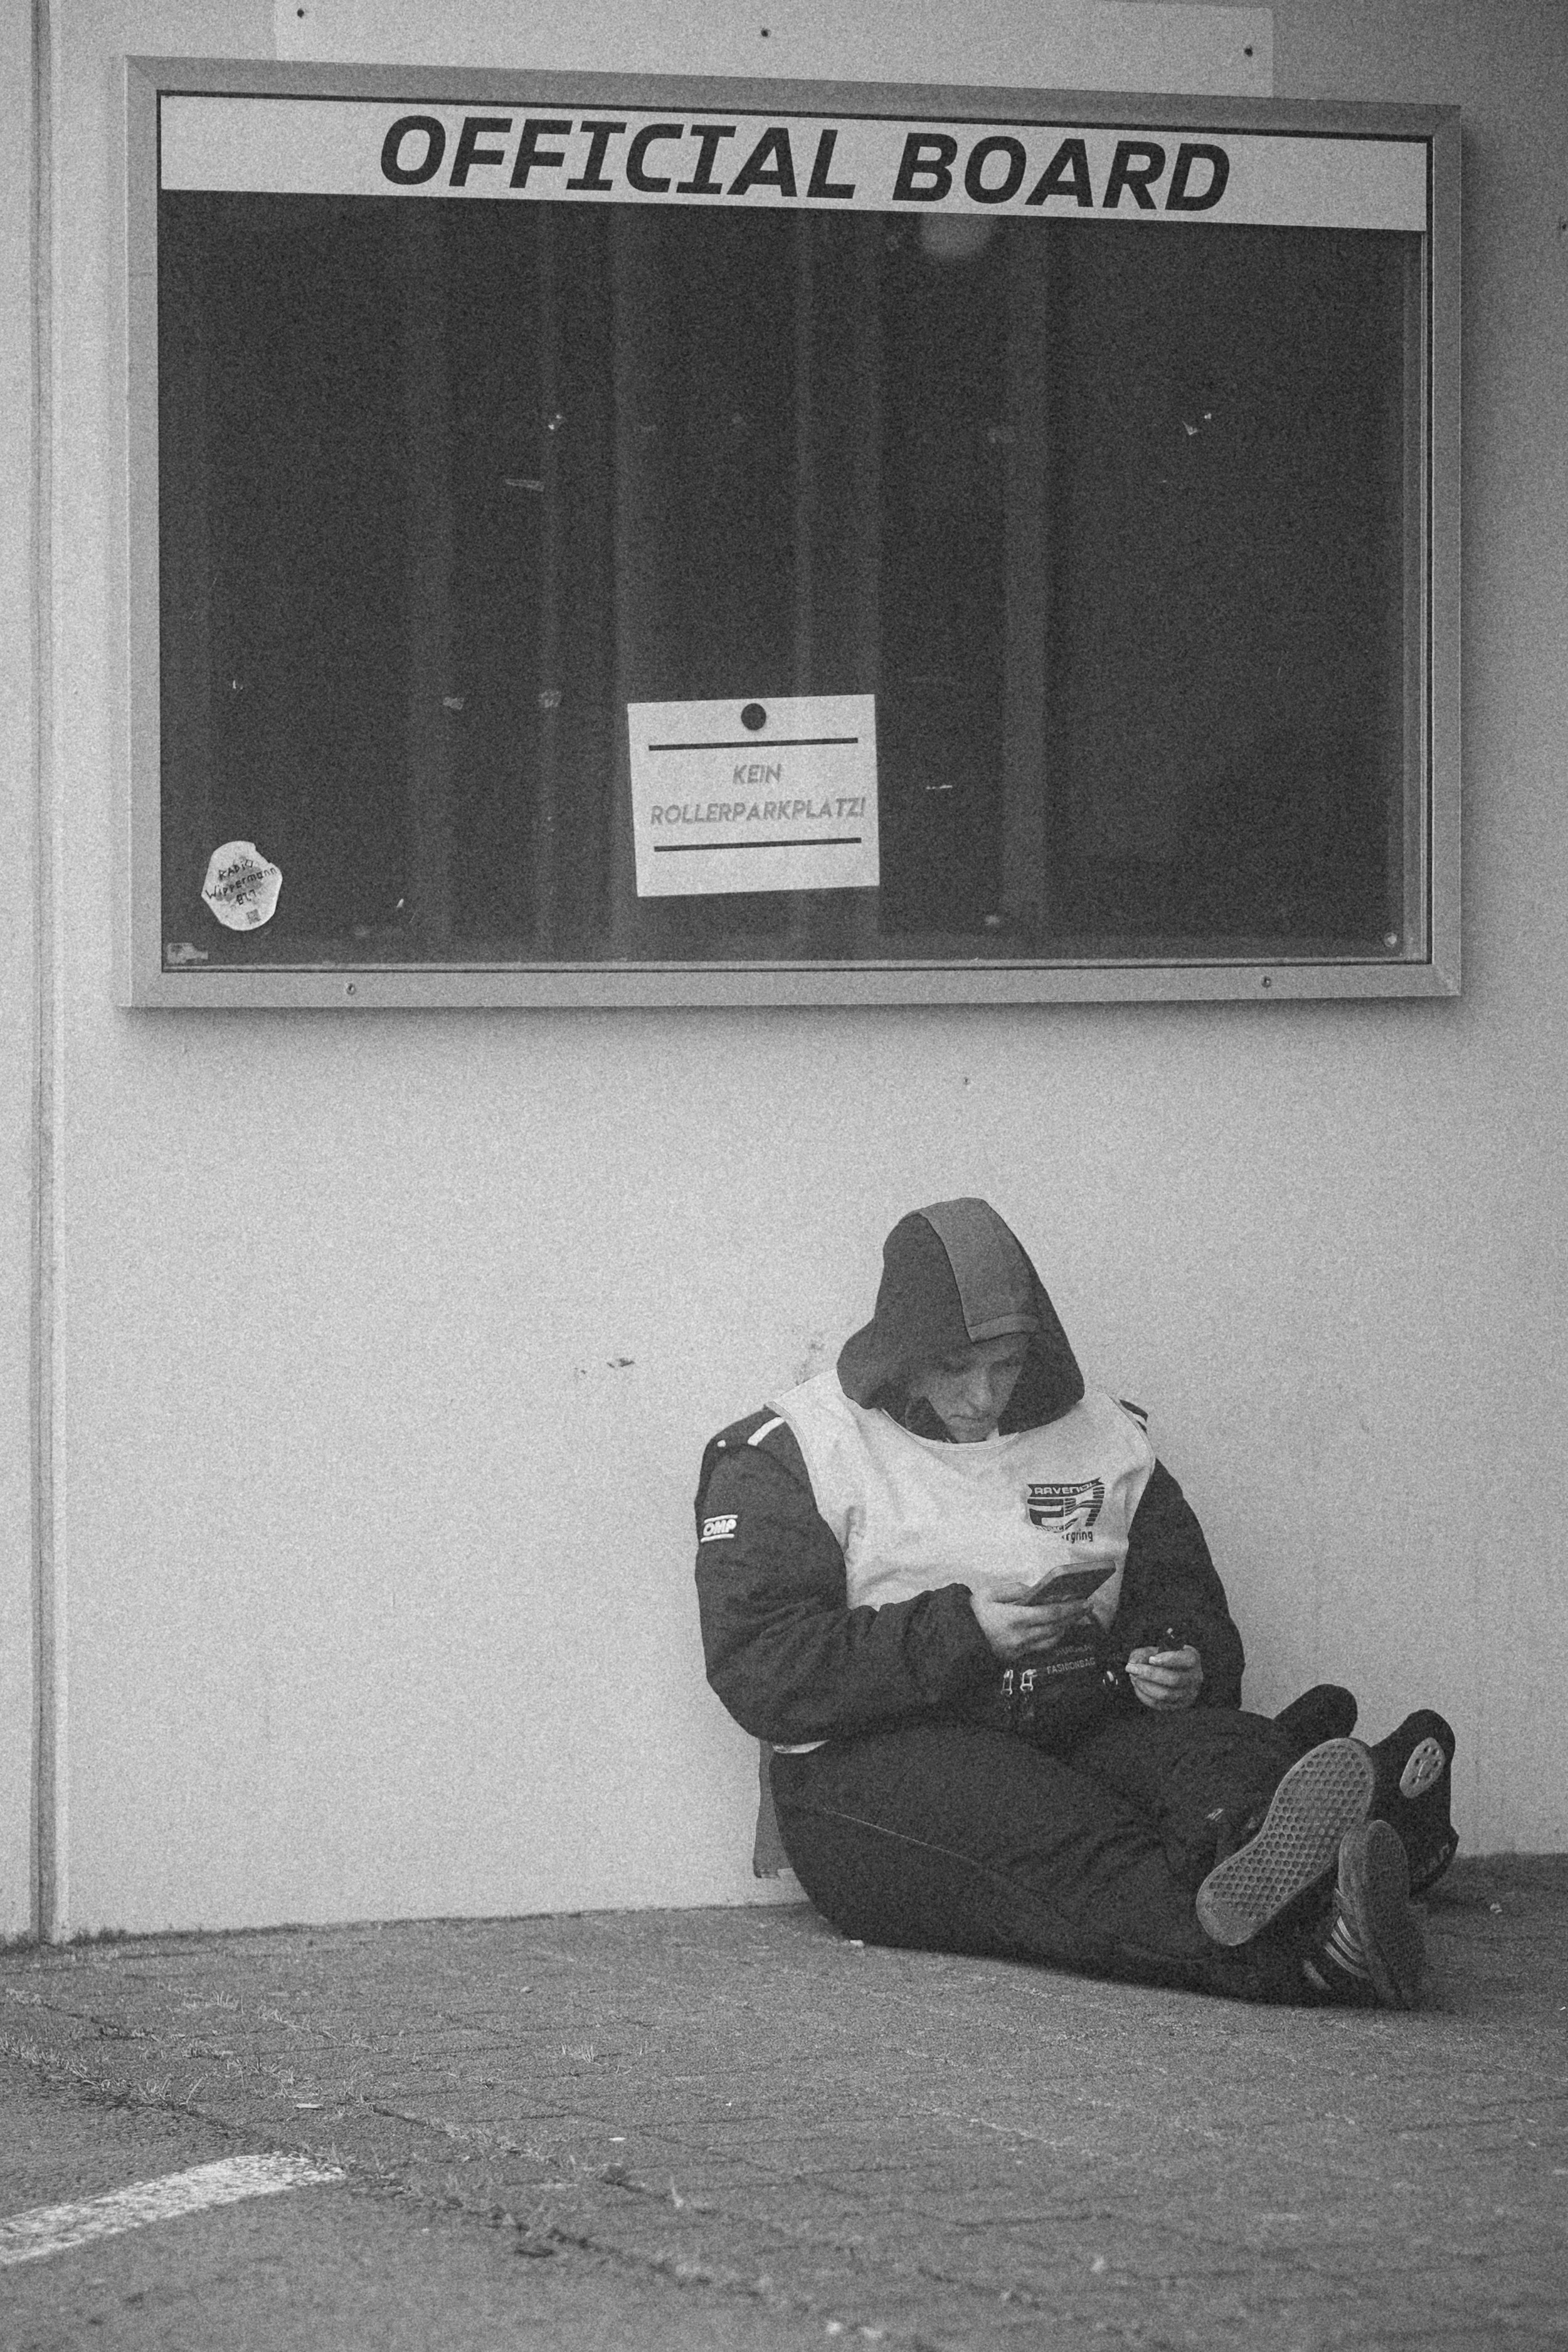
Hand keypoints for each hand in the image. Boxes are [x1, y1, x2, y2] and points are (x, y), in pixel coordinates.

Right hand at [970, 1593, 1090, 1661]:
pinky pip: (1042, 1647)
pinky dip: (1054, 1636)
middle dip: (1073, 1617)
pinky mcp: (1017, 1656)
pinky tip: (1058, 1628)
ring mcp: (1020, 1649)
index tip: (1084, 1601)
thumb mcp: (989, 1593)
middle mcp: (1021, 1637)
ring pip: (1052, 1639)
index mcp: (1014, 1619)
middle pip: (1056, 1627)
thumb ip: (1014, 1589)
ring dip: (1066, 1628)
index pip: (1050, 1613)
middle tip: (1087, 1607)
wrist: (957, 1638)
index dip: (1070, 1608)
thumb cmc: (973, 1613)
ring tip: (1075, 1616)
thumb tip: (1034, 1591)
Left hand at [1126, 1643, 1203, 1710]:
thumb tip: (1133, 1663)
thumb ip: (1143, 1653)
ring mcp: (1188, 1694)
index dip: (1168, 1660)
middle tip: (1131, 1668)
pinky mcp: (1178, 1706)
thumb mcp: (1155, 1649)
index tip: (1151, 1659)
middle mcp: (1195, 1677)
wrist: (1171, 1671)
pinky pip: (1159, 1704)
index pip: (1185, 1660)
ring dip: (1144, 1686)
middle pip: (1174, 1680)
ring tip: (1133, 1676)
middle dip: (1149, 1674)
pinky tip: (1137, 1686)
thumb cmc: (1162, 1657)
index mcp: (1192, 1658)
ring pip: (1165, 1694)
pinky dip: (1144, 1695)